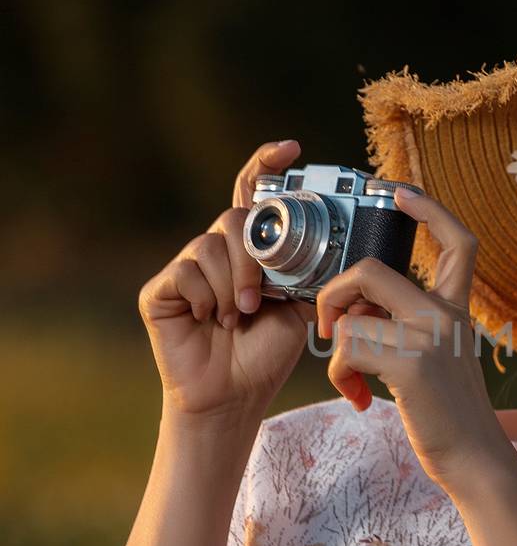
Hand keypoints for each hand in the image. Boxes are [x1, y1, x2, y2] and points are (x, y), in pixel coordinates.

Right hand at [138, 138, 316, 423]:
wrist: (234, 396)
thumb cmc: (265, 353)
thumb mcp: (297, 306)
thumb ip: (302, 270)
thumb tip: (329, 243)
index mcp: (249, 250)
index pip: (252, 194)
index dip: (266, 165)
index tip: (292, 149)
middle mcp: (215, 251)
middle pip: (233, 218)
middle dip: (252, 260)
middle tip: (258, 301)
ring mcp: (185, 268)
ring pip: (210, 246)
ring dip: (232, 285)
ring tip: (237, 318)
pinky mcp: (159, 289)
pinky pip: (186, 272)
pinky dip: (207, 298)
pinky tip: (211, 320)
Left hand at [315, 186, 507, 490]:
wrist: (475, 460)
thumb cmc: (448, 415)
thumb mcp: (437, 358)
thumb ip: (404, 326)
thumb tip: (356, 316)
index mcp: (455, 310)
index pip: (457, 241)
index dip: (427, 209)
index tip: (399, 193)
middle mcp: (446, 315)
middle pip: (372, 269)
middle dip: (334, 294)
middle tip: (330, 328)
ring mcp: (430, 336)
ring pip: (352, 314)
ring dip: (335, 350)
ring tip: (350, 380)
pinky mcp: (412, 364)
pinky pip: (349, 349)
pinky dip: (341, 376)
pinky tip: (360, 399)